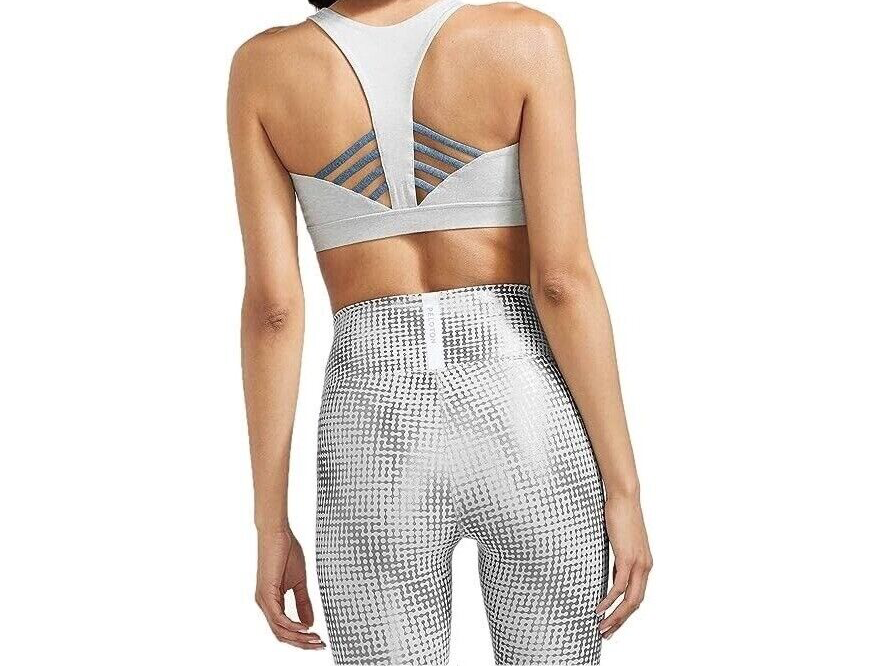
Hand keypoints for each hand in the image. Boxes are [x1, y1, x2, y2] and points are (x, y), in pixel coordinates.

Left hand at [255, 528, 325, 649]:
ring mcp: (264, 600)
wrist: (277, 533)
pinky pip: (278, 618)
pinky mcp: (266, 594)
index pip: (285, 629)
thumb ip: (303, 603)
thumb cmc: (286, 552)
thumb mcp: (299, 582)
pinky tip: (305, 628)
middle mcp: (265, 604)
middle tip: (320, 645)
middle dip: (302, 643)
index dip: (301, 638)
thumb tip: (309, 623)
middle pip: (282, 634)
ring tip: (316, 639)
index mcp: (272, 602)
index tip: (318, 640)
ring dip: (299, 638)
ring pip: (280, 630)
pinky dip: (292, 625)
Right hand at [595, 495, 652, 639]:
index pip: (638, 596)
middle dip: (621, 621)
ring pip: (629, 600)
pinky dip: (609, 600)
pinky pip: (619, 586)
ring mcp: (638, 563)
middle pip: (636, 603)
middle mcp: (645, 567)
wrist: (625, 497)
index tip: (613, 623)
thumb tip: (614, 574)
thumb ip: (620, 561)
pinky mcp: (628, 558)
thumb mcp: (621, 544)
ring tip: (602, 627)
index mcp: (644, 564)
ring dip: (616, 616)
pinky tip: (599, 608)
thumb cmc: (621, 516)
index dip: (626, 613)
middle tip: (607, 633)